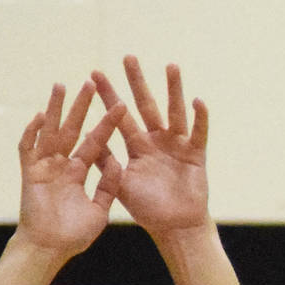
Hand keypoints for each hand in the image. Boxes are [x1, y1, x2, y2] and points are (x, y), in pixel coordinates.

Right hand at [10, 81, 125, 259]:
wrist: (51, 249)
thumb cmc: (74, 234)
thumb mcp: (100, 208)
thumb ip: (108, 186)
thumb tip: (118, 162)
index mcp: (79, 172)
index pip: (95, 142)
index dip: (106, 124)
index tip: (120, 106)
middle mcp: (61, 165)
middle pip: (71, 129)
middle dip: (81, 107)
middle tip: (90, 83)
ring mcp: (44, 167)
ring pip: (49, 132)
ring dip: (54, 109)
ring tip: (61, 86)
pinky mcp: (28, 174)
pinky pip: (28, 149)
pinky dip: (32, 133)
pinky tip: (39, 116)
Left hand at [92, 56, 210, 241]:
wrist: (175, 228)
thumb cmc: (148, 210)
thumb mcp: (120, 185)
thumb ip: (105, 162)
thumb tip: (85, 138)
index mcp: (137, 147)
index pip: (119, 116)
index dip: (108, 95)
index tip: (94, 73)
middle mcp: (157, 141)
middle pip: (146, 105)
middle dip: (136, 82)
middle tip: (128, 57)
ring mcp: (177, 146)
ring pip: (174, 112)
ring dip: (173, 90)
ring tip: (171, 66)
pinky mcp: (196, 155)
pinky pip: (199, 133)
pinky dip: (200, 119)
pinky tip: (197, 101)